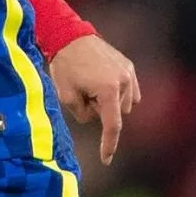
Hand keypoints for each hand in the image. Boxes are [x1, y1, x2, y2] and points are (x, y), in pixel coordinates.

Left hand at [49, 33, 140, 164]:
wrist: (70, 37)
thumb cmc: (65, 66)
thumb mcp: (66, 96)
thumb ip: (83, 114)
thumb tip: (96, 117)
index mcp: (108, 90)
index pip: (112, 126)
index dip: (109, 145)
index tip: (106, 159)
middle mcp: (124, 82)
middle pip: (117, 114)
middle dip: (102, 111)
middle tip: (84, 95)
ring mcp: (129, 73)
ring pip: (125, 104)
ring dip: (110, 102)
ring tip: (91, 85)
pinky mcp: (129, 66)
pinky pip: (130, 91)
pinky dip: (119, 94)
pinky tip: (103, 84)